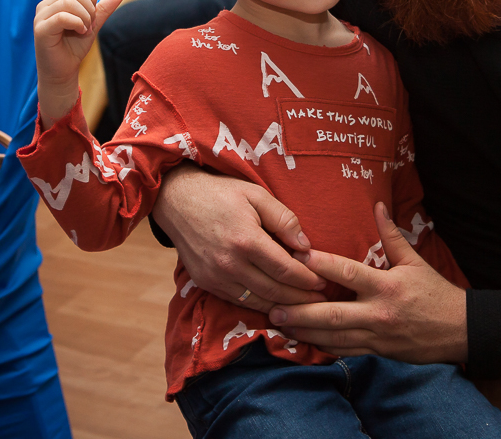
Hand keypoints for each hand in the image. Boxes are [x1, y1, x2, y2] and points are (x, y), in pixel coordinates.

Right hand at [33, 0, 124, 127]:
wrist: (63, 72)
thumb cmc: (74, 48)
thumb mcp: (92, 25)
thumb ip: (103, 9)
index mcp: (55, 0)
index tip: (92, 17)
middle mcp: (45, 5)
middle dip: (90, 8)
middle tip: (89, 25)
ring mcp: (41, 17)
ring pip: (69, 2)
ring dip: (85, 17)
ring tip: (84, 31)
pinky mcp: (41, 29)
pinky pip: (62, 17)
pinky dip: (78, 24)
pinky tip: (80, 33)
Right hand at [152, 165, 327, 312]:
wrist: (176, 200)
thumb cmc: (221, 193)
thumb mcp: (256, 195)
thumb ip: (284, 219)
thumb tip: (306, 247)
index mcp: (246, 240)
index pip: (286, 269)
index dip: (308, 279)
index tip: (324, 281)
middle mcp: (230, 264)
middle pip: (275, 291)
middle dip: (301, 298)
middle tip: (322, 299)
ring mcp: (216, 276)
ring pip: (257, 302)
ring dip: (284, 307)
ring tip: (304, 306)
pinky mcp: (206, 283)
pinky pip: (238, 301)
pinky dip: (260, 305)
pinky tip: (275, 304)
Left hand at [269, 202, 467, 363]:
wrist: (460, 331)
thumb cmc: (435, 293)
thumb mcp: (415, 261)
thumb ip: (391, 236)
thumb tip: (378, 206)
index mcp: (387, 286)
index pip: (348, 273)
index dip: (321, 266)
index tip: (298, 258)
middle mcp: (378, 312)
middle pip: (333, 314)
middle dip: (301, 312)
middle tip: (274, 308)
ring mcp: (377, 336)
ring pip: (334, 337)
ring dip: (305, 332)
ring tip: (279, 326)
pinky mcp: (378, 352)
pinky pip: (345, 351)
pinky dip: (323, 347)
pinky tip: (303, 341)